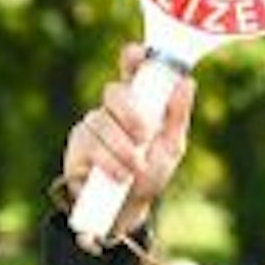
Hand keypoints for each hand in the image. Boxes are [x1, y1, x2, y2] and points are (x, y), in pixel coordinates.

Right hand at [61, 43, 197, 240]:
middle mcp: (113, 109)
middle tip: (144, 135)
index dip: (133, 58)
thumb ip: (177, 115)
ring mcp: (93, 125)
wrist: (127, 210)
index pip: (132, 70)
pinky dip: (108, 162)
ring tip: (135, 169)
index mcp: (138, 102)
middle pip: (113, 92)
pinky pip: (90, 145)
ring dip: (123, 148)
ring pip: (102, 122)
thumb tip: (186, 82)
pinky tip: (119, 175)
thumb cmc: (151, 173)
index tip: (138, 54)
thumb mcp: (171, 146)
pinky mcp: (78, 146)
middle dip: (130, 112)